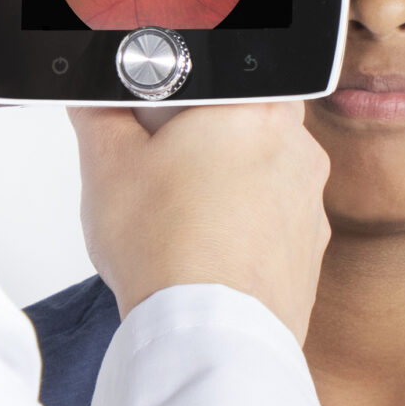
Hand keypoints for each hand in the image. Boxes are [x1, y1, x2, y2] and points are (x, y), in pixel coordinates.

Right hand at [74, 97, 330, 338]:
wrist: (207, 334)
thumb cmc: (167, 249)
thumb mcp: (107, 165)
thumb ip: (98, 112)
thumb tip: (93, 97)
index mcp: (256, 108)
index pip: (226, 72)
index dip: (184, 92)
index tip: (156, 117)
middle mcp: (299, 150)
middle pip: (246, 122)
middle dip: (206, 139)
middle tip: (162, 165)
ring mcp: (311, 204)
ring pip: (263, 175)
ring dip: (228, 186)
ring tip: (180, 216)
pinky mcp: (309, 253)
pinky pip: (274, 225)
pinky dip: (244, 231)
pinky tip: (205, 250)